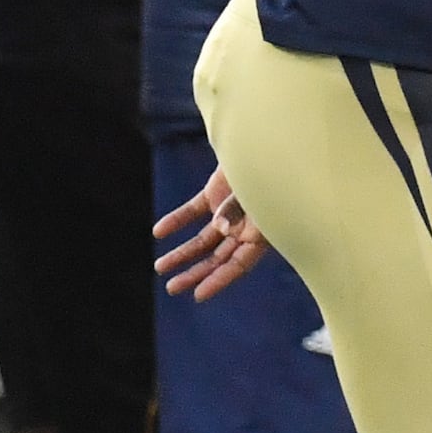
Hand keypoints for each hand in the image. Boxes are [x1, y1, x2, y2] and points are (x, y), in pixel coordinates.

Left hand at [152, 168, 270, 301]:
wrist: (269, 137)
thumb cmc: (272, 167)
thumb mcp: (258, 191)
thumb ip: (237, 210)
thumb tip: (219, 227)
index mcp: (263, 232)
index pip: (239, 264)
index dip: (219, 280)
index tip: (197, 295)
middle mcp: (247, 226)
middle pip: (219, 257)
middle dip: (196, 273)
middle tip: (171, 287)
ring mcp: (231, 210)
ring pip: (204, 238)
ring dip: (183, 253)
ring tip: (160, 266)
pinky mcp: (217, 193)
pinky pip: (193, 211)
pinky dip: (177, 221)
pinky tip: (159, 231)